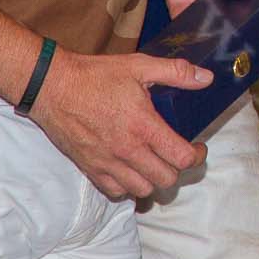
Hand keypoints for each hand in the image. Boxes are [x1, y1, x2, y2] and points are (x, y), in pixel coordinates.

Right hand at [29, 46, 212, 199]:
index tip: (198, 147)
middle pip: (166, 180)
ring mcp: (107, 164)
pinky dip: (129, 186)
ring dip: (154, 180)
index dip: (197, 155)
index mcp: (143, 126)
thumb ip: (176, 73)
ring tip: (156, 163)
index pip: (181, 158)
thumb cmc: (96, 76)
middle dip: (178, 168)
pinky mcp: (90, 169)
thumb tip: (206, 79)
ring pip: (143, 190)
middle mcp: (127, 151)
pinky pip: (117, 192)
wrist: (52, 88)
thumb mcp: (139, 66)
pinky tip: (131, 169)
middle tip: (178, 154)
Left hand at [156, 0, 258, 84]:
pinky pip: (201, 52)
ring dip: (226, 68)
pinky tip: (197, 74)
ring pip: (226, 55)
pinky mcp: (197, 34)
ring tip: (225, 82)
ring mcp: (218, 29)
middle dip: (254, 65)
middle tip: (251, 78)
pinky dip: (200, 63)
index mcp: (252, 3)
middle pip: (252, 48)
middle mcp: (238, 21)